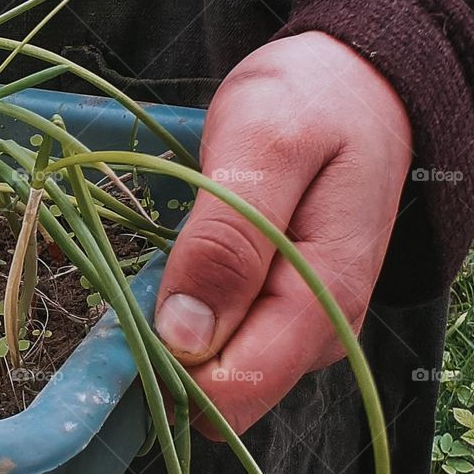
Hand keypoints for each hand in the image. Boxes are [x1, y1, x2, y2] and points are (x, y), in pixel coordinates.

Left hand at [154, 31, 411, 439]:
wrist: (355, 84)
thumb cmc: (310, 103)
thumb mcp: (263, 148)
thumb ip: (228, 241)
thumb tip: (186, 338)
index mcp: (324, 296)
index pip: (238, 389)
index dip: (167, 371)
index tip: (119, 323)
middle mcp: (319, 329)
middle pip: (222, 389)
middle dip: (163, 348)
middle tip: (132, 270)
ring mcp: (300, 323)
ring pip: (215, 365)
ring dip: (170, 325)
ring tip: (159, 251)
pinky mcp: (279, 309)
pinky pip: (221, 336)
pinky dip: (185, 308)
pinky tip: (177, 262)